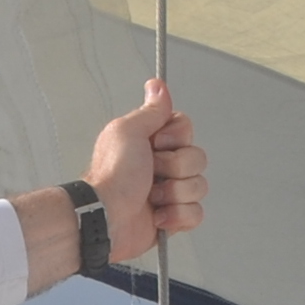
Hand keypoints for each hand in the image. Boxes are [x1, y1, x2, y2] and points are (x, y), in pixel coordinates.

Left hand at [88, 80, 204, 266]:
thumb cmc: (113, 176)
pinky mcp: (174, 217)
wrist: (106, 218)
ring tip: (151, 197)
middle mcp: (162, 165)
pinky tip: (157, 216)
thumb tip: (157, 85)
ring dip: (174, 193)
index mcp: (151, 142)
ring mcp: (169, 192)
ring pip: (199, 186)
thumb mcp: (128, 132)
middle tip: (151, 172)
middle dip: (175, 167)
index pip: (186, 129)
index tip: (156, 143)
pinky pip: (196, 213)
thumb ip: (150, 111)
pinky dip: (177, 216)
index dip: (176, 138)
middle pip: (197, 157)